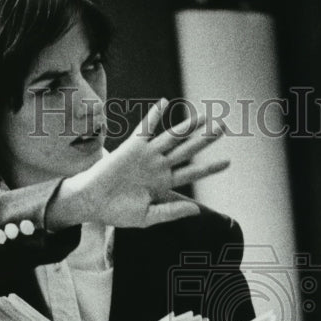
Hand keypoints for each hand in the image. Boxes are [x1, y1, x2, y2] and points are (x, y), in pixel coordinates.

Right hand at [49, 98, 228, 228]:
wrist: (93, 203)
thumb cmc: (118, 212)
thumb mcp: (148, 217)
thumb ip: (172, 212)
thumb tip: (196, 210)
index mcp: (165, 184)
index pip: (192, 172)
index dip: (210, 167)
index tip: (228, 162)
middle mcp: (159, 166)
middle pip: (187, 150)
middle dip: (205, 139)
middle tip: (223, 127)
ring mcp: (147, 155)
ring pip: (172, 138)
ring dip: (188, 127)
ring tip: (206, 117)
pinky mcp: (132, 148)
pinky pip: (145, 129)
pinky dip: (153, 116)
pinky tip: (163, 103)